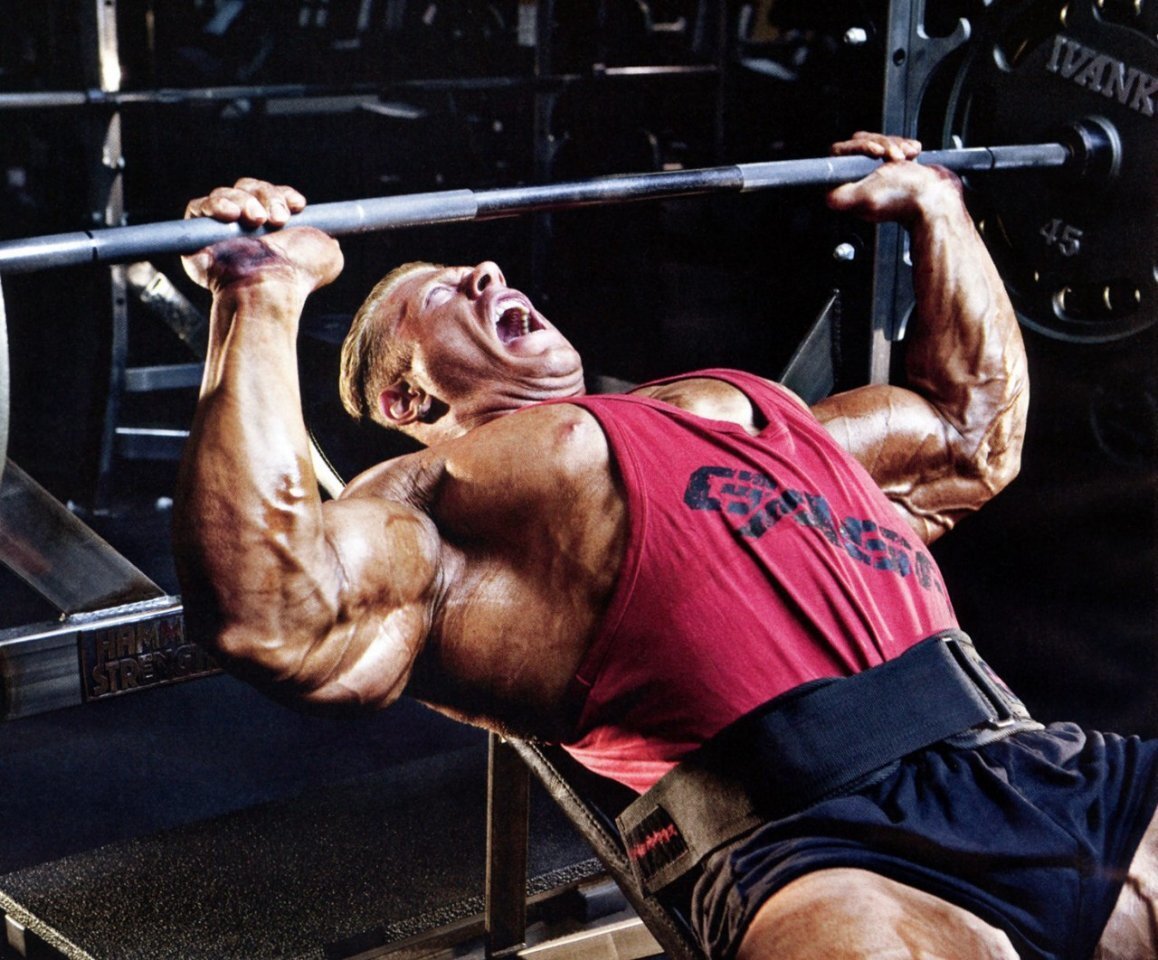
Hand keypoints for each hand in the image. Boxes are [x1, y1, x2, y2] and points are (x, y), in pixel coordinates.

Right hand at [182, 178, 341, 293]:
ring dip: (244, 200)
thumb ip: (326, 240)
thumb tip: (329, 238)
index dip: (283, 194)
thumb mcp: (327, 255)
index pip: (273, 196)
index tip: (298, 205)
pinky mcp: (195, 237)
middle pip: (249, 188)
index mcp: (274, 231)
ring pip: (227, 194)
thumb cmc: (297, 277)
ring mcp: (221, 232)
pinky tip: (232, 215)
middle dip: (266, 195)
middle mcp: (246, 229)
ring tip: (256, 220)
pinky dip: (216, 204)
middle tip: (277, 219)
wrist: (270, 289)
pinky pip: (199, 207)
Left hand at [826, 132, 961, 226]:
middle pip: (858, 145)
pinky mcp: (891, 168)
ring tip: (906, 158)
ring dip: (895, 145)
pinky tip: (911, 157)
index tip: (876, 154)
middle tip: (895, 158)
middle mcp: (860, 183)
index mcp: (849, 191)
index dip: (859, 148)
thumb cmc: (907, 196)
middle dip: (881, 145)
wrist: (938, 197)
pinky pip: (892, 145)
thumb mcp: (867, 196)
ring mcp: (876, 174)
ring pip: (877, 143)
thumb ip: (842, 196)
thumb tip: (827, 197)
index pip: (840, 155)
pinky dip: (904, 147)